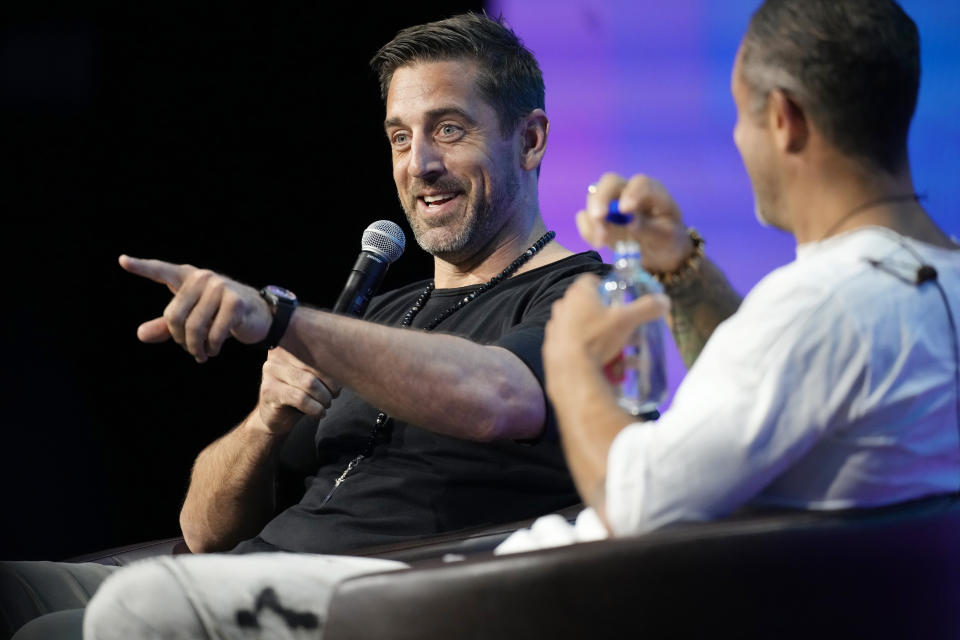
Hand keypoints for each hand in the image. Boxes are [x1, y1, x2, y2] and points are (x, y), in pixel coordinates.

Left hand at [119, 255, 270, 361]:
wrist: (258, 315)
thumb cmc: (220, 315)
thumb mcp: (192, 319)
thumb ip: (166, 326)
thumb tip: (141, 334)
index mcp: (188, 277)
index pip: (162, 271)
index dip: (142, 267)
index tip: (122, 260)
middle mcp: (202, 277)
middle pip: (174, 316)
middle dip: (179, 339)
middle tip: (190, 349)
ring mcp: (220, 288)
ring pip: (193, 327)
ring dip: (195, 348)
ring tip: (201, 354)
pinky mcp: (235, 303)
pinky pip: (213, 333)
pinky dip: (211, 348)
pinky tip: (213, 351)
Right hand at [253, 347, 339, 434]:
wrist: (276, 415)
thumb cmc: (301, 390)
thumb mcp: (314, 372)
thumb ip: (326, 362)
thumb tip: (349, 359)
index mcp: (292, 342)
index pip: (321, 348)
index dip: (335, 366)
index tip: (341, 380)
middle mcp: (279, 352)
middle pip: (317, 366)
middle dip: (332, 384)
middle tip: (334, 394)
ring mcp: (271, 370)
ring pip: (310, 383)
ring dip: (324, 398)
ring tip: (326, 404)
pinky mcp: (269, 390)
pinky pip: (300, 398)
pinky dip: (315, 408)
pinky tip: (318, 412)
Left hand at [544, 274, 669, 371]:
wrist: (571, 372)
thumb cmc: (598, 338)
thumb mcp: (627, 321)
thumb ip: (647, 308)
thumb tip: (664, 301)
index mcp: (578, 293)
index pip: (592, 280)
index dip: (607, 288)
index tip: (620, 301)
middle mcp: (563, 305)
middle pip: (589, 306)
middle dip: (607, 317)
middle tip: (622, 330)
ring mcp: (554, 327)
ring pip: (581, 327)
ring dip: (599, 336)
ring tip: (616, 352)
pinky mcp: (551, 347)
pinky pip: (573, 345)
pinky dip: (586, 351)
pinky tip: (600, 364)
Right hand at [576, 173, 692, 272]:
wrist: (659, 254)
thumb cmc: (667, 241)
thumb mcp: (666, 238)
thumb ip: (649, 229)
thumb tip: (630, 222)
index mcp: (652, 192)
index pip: (640, 183)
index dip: (631, 192)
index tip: (625, 210)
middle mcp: (629, 191)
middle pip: (609, 182)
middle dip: (601, 198)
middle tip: (598, 217)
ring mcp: (611, 202)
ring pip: (594, 198)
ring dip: (593, 219)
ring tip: (601, 242)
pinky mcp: (599, 218)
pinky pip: (585, 218)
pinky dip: (588, 229)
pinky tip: (599, 243)